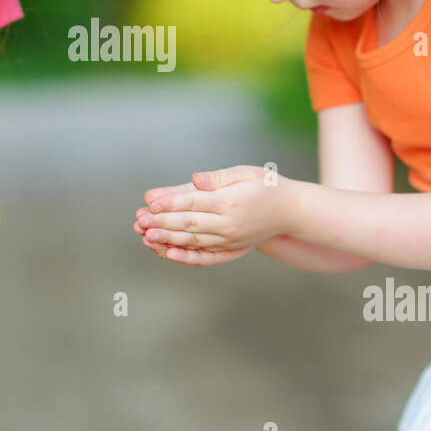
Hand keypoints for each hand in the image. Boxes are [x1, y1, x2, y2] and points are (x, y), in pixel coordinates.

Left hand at [135, 165, 292, 263]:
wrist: (291, 211)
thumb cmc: (266, 186)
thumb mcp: (245, 173)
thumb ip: (217, 178)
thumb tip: (194, 180)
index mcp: (231, 201)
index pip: (193, 202)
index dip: (170, 203)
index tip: (150, 203)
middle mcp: (230, 224)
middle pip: (189, 224)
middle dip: (162, 223)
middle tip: (139, 221)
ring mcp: (230, 240)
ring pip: (193, 241)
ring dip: (167, 240)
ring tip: (145, 236)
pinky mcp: (231, 249)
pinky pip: (205, 256)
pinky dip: (185, 257)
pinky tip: (168, 254)